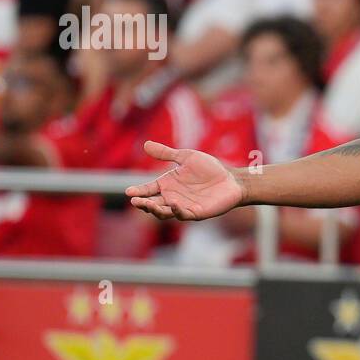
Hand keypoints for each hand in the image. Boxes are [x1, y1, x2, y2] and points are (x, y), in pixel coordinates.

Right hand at [125, 140, 245, 220]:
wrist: (231, 179)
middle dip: (143, 204)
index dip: (138, 192)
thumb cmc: (209, 168)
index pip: (148, 190)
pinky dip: (177, 211)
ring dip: (155, 210)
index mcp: (167, 185)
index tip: (129, 192)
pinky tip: (174, 204)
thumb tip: (145, 144)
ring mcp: (183, 206)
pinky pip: (184, 215)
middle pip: (152, 204)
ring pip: (164, 212)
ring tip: (149, 204)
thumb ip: (166, 153)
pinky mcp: (196, 213)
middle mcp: (172, 197)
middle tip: (135, 201)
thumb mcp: (186, 157)